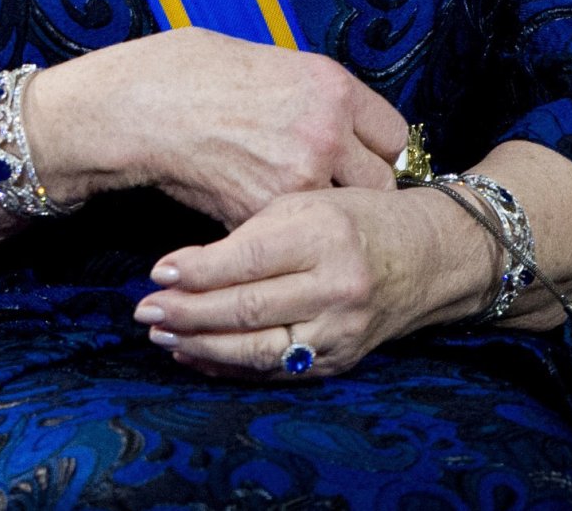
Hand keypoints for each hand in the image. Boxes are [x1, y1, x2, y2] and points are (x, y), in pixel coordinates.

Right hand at [29, 27, 407, 228]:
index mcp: (331, 86)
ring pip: (336, 217)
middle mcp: (325, 133)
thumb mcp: (269, 61)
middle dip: (360, 191)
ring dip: (322, 217)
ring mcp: (296, 179)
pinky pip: (289, 234)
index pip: (392, 135)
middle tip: (336, 192)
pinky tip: (255, 210)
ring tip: (297, 209)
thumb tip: (335, 115)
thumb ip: (312, 93)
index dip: (376, 150)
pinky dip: (279, 232)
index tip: (363, 158)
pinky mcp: (262, 216)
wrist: (138, 106)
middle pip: (380, 185)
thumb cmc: (190, 72)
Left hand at [132, 185, 493, 378]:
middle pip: (247, 309)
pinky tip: (196, 354)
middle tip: (145, 310)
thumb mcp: (307, 200)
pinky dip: (231, 366)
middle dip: (188, 312)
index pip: (247, 259)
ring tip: (161, 335)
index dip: (197, 269)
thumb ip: (254, 229)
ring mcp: (340, 330)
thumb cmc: (355, 217)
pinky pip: (276, 371)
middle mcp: (335, 286)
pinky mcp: (340, 360)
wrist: (426, 257)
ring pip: (258, 349)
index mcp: (323, 233)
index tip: (157, 269)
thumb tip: (186, 261)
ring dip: (201, 345)